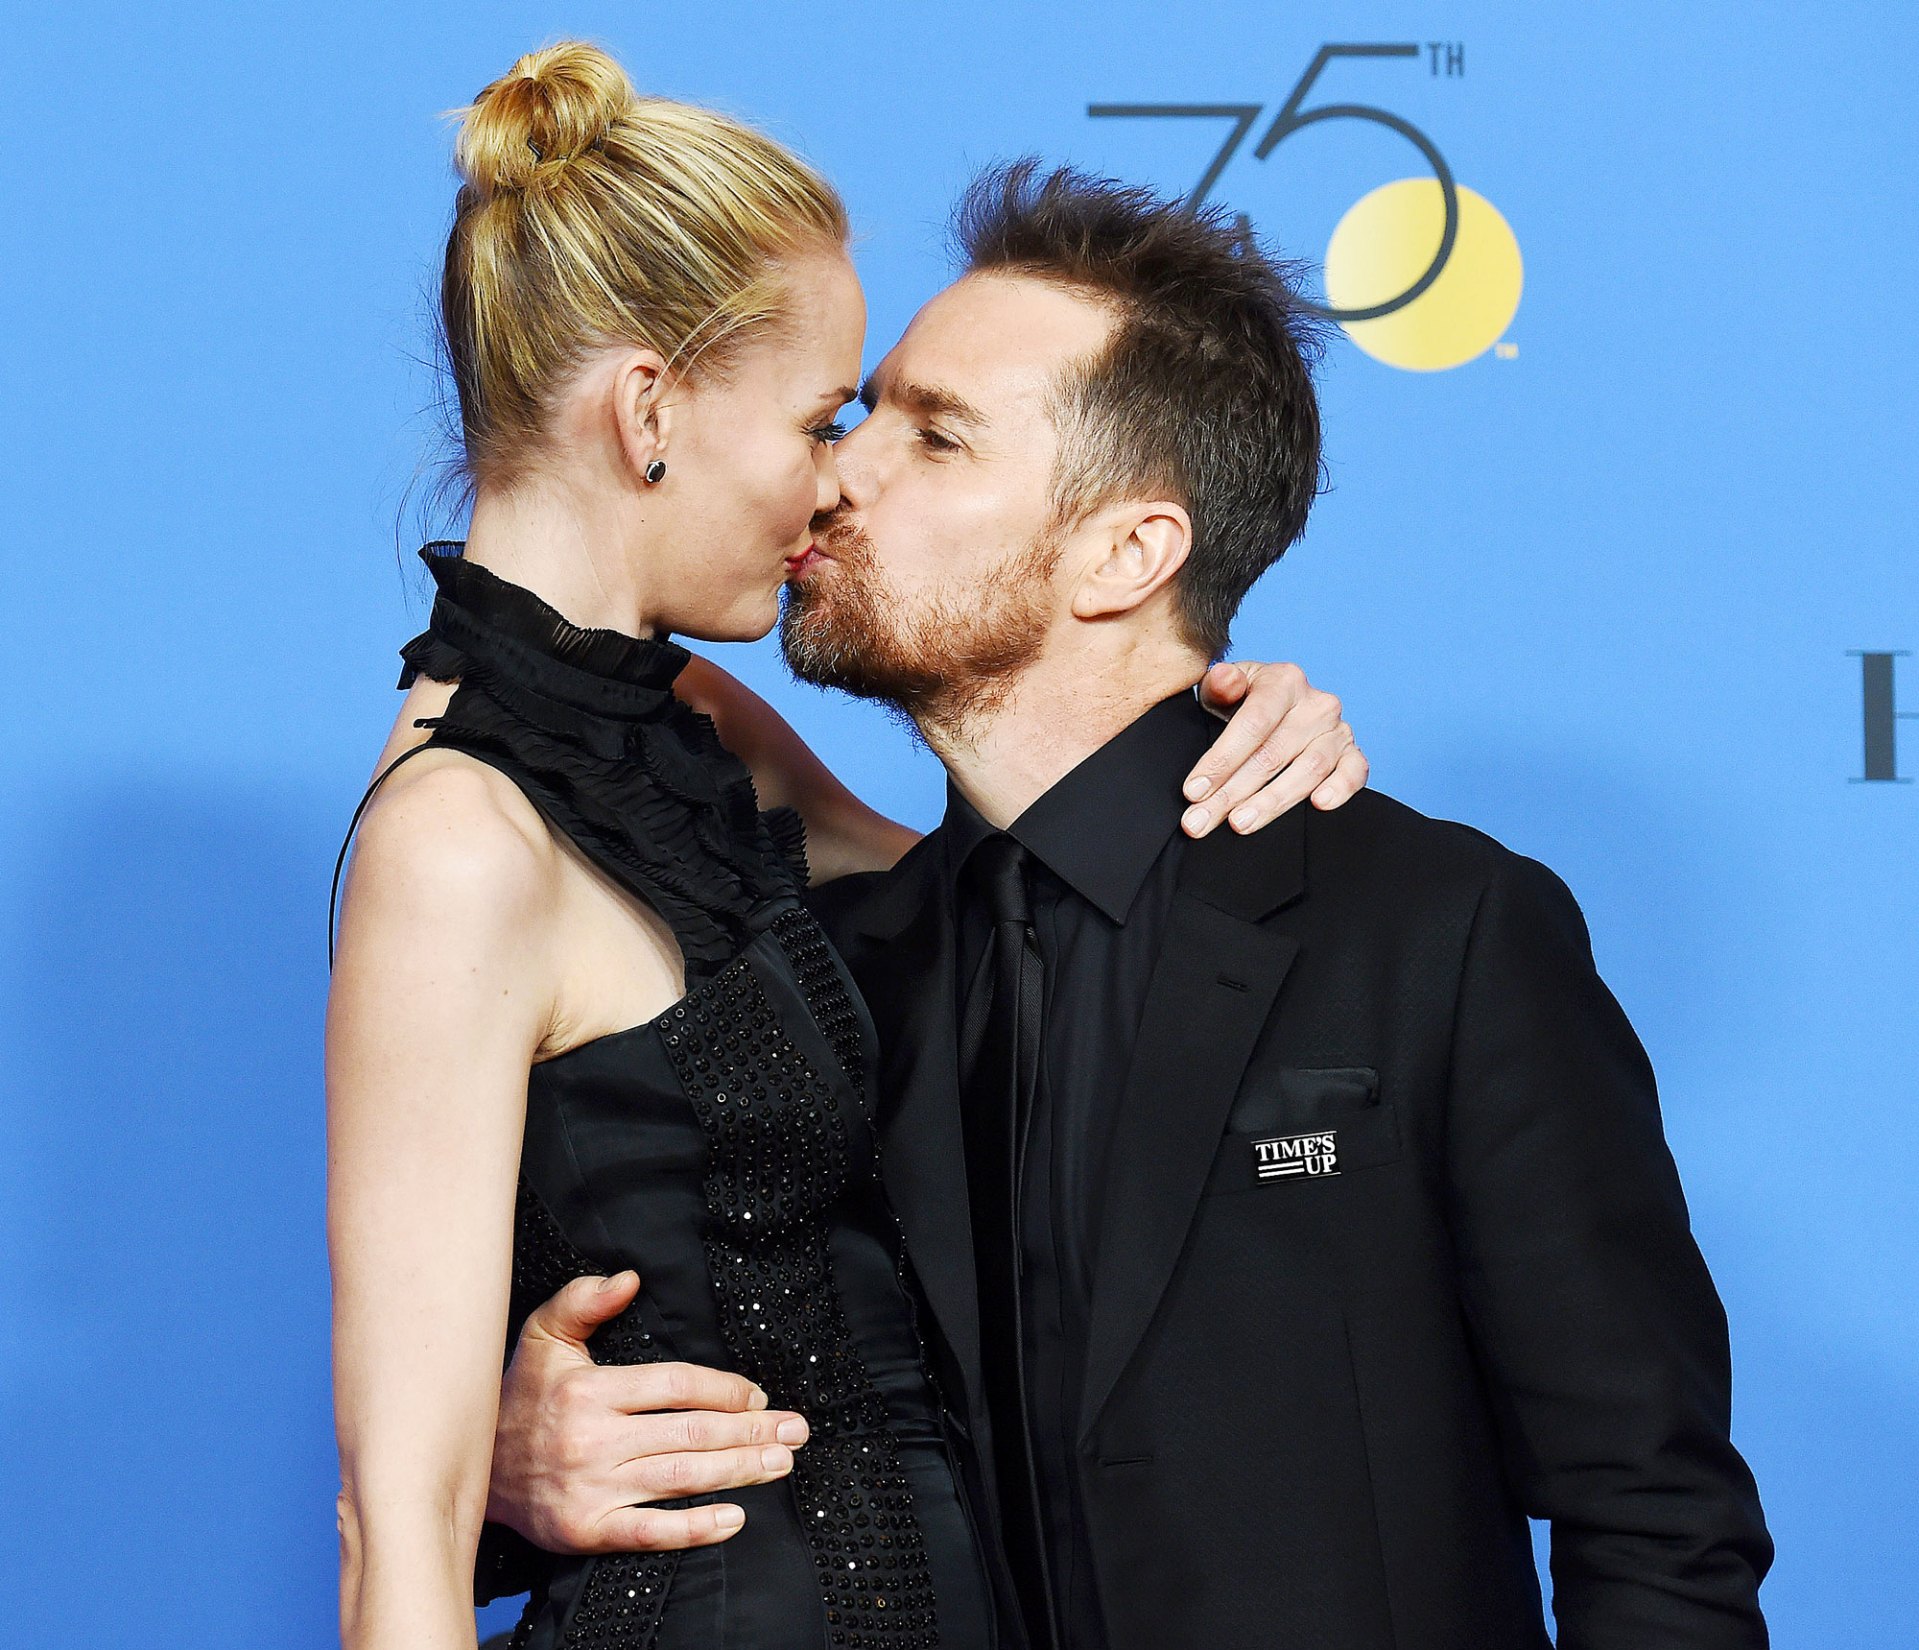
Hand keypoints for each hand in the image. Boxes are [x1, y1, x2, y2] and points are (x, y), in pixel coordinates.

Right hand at [488, 1271, 809, 1552]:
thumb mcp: (542, 1335)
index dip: (725, 1389)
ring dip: (739, 1471)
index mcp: (591, 1390)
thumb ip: (583, 1300)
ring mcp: (592, 1488)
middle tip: (795, 1429)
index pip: (676, 1386)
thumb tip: (628, 1278)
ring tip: (781, 1463)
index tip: (757, 1395)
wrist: (475, 1469)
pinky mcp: (587, 1529)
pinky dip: (696, 1528)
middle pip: (691, 1433)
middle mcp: (594, 1439)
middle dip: (751, 1431)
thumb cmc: (519, 1397)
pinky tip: (734, 1517)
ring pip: (681, 1479)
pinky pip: (650, 1531)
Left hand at [1182, 661, 1367, 835]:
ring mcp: (1338, 730)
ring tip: (1240, 823)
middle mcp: (1316, 704)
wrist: (1277, 708)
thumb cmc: (1245, 701)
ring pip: (1309, 769)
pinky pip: (1355, 772)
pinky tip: (1319, 805)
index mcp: (1284, 681)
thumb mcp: (1224, 689)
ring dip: (1272, 802)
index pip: (1251, 724)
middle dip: (1231, 794)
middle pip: (1273, 754)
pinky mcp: (1352, 753)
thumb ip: (1220, 684)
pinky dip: (1341, 788)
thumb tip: (1224, 680)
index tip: (1194, 791)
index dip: (1221, 760)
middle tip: (1201, 821)